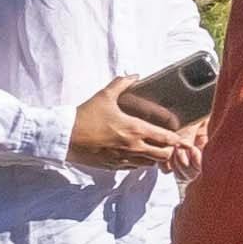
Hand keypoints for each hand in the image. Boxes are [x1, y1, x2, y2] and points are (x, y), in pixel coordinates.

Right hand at [70, 89, 200, 174]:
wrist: (64, 136)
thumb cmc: (85, 116)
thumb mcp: (104, 96)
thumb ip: (121, 83)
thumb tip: (134, 75)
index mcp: (135, 130)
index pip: (166, 138)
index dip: (175, 138)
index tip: (178, 135)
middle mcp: (133, 147)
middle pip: (163, 155)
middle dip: (168, 150)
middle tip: (166, 143)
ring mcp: (123, 159)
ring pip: (150, 164)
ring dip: (154, 157)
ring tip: (152, 148)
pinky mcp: (113, 167)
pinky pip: (134, 168)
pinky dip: (139, 163)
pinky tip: (135, 154)